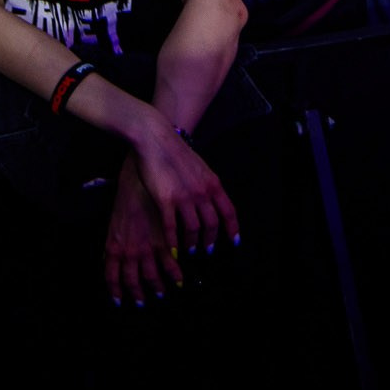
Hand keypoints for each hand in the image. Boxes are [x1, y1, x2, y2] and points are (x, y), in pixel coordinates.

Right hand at [112, 125, 238, 305]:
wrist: (155, 138)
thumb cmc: (174, 151)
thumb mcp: (199, 166)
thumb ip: (206, 184)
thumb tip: (210, 200)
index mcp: (212, 182)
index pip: (228, 211)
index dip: (232, 228)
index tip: (233, 241)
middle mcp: (202, 191)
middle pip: (212, 224)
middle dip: (210, 240)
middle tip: (206, 250)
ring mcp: (185, 196)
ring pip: (193, 229)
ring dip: (192, 243)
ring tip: (190, 249)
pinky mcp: (166, 199)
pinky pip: (172, 227)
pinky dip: (174, 241)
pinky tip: (173, 249)